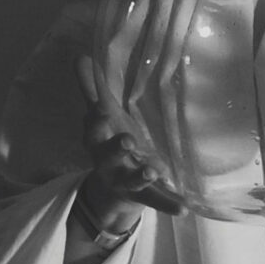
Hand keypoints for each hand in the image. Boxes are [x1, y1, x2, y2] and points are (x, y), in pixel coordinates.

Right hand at [76, 56, 183, 233]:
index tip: (100, 110)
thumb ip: (92, 90)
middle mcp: (109, 164)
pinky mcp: (145, 196)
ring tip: (155, 170)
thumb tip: (79, 56)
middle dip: (117, 149)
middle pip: (109, 156)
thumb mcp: (102, 118)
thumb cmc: (110, 142)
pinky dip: (170, 205)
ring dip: (143, 175)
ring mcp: (127, 182)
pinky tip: (184, 208)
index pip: (93, 131)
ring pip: (132, 180)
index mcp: (99, 143)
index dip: (95, 123)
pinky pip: (157, 202)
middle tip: (128, 141)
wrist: (112, 190)